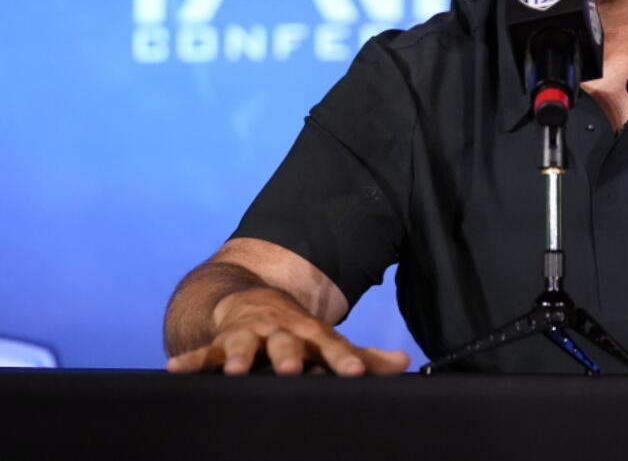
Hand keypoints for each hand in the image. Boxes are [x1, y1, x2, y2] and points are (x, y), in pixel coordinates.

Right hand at [164, 287, 408, 375]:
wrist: (256, 300)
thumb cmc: (299, 333)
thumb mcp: (328, 342)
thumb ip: (362, 356)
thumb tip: (404, 364)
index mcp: (311, 334)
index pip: (332, 347)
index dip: (344, 360)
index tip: (356, 374)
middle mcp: (281, 331)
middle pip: (286, 343)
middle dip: (289, 355)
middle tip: (291, 369)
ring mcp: (250, 334)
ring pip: (244, 344)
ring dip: (240, 356)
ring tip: (237, 370)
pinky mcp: (221, 341)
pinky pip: (204, 352)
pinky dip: (191, 360)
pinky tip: (176, 368)